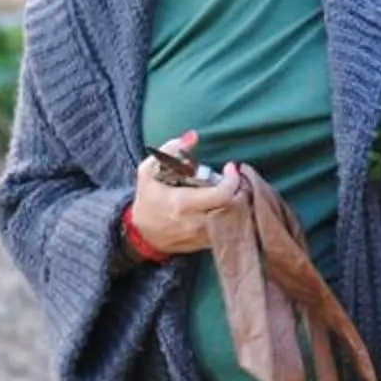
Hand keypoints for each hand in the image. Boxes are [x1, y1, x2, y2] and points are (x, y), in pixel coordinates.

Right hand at [130, 135, 237, 254]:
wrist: (142, 234)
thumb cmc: (147, 198)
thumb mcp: (149, 170)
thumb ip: (171, 149)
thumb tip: (193, 135)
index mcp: (182, 204)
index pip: (221, 194)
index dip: (232, 180)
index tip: (231, 168)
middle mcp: (195, 223)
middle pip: (232, 206)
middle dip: (238, 189)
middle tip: (234, 178)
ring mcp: (202, 236)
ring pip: (233, 219)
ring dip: (237, 202)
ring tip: (232, 189)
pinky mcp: (206, 244)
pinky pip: (228, 230)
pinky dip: (232, 216)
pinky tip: (226, 205)